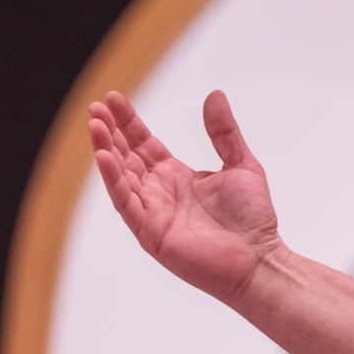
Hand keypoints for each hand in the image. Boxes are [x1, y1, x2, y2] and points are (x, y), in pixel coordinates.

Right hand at [89, 90, 283, 304]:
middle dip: (109, 131)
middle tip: (94, 108)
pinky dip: (113, 180)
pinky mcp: (149, 231)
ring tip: (95, 126)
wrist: (259, 258)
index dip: (127, 121)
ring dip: (105, 150)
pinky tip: (104, 157)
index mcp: (174, 176)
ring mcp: (151, 211)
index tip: (112, 99)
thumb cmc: (252, 219)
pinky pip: (125, 202)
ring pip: (120, 176)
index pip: (142, 143)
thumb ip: (224, 132)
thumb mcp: (241, 163)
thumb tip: (214, 95)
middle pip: (125, 155)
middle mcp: (157, 192)